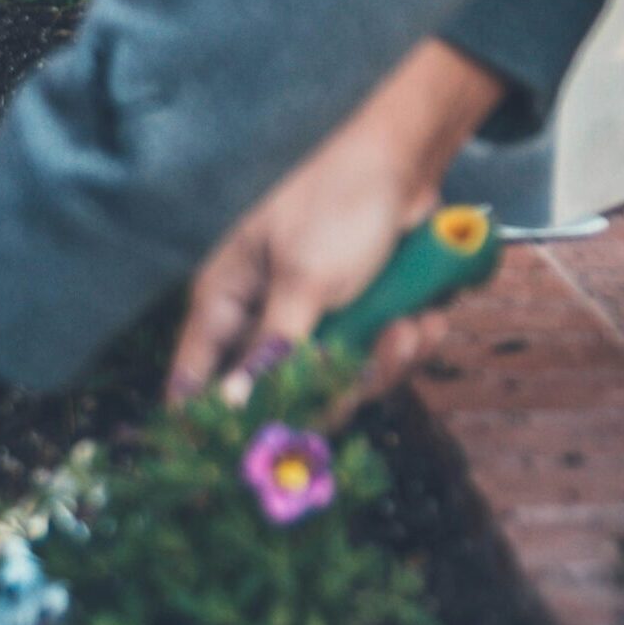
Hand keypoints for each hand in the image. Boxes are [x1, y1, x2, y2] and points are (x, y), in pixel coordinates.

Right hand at [165, 40, 501, 406]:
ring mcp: (315, 315)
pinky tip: (426, 313)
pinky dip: (408, 339)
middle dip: (337, 386)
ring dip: (384, 360)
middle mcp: (266, 313)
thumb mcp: (304, 280)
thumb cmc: (336, 201)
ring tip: (409, 324)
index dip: (208, 421)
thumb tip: (232, 408)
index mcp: (230, 296)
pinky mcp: (360, 313)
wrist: (404, 159)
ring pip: (340, 380)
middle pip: (284, 394)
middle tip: (372, 360)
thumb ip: (272, 351)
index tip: (233, 464)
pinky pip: (378, 357)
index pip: (197, 374)